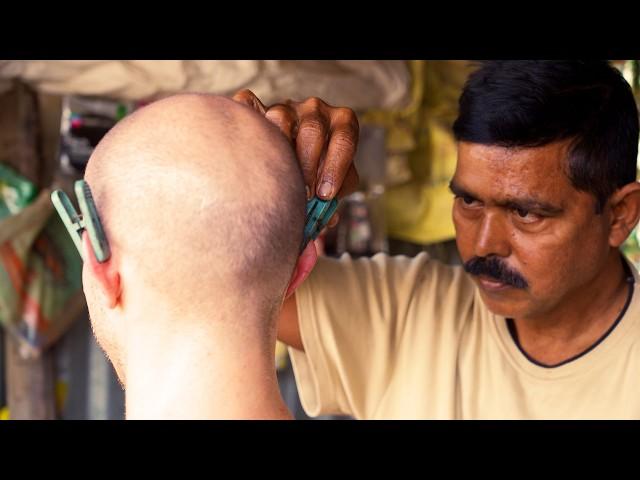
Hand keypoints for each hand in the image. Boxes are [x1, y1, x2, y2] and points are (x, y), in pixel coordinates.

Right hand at [232, 89, 359, 202]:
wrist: (291, 164)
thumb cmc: (316, 177)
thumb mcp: (331, 187)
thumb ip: (333, 201)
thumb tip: (327, 219)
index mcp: (340, 124)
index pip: (345, 137)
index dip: (337, 167)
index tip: (325, 195)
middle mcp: (314, 111)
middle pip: (313, 128)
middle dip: (308, 165)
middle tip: (302, 194)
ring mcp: (285, 107)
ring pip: (280, 116)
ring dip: (280, 151)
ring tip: (277, 179)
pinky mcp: (257, 106)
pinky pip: (248, 104)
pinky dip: (247, 121)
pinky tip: (247, 148)